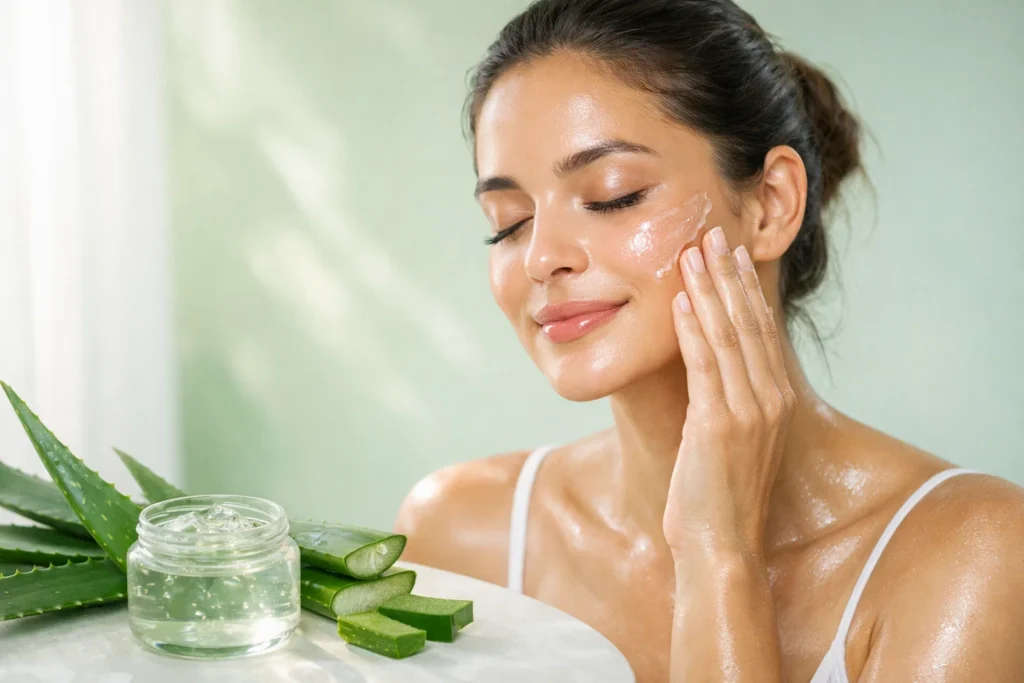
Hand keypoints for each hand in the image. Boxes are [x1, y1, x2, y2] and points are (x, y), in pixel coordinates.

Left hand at [663, 226, 795, 556]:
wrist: (720, 547)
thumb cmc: (717, 497)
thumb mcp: (729, 441)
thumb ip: (726, 401)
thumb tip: (706, 370)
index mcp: (776, 401)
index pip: (761, 331)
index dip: (744, 289)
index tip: (730, 253)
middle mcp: (770, 400)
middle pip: (748, 323)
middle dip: (728, 275)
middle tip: (713, 234)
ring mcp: (748, 412)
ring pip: (727, 336)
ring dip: (708, 290)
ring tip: (693, 252)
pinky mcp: (720, 425)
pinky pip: (705, 365)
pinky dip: (692, 330)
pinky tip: (680, 301)